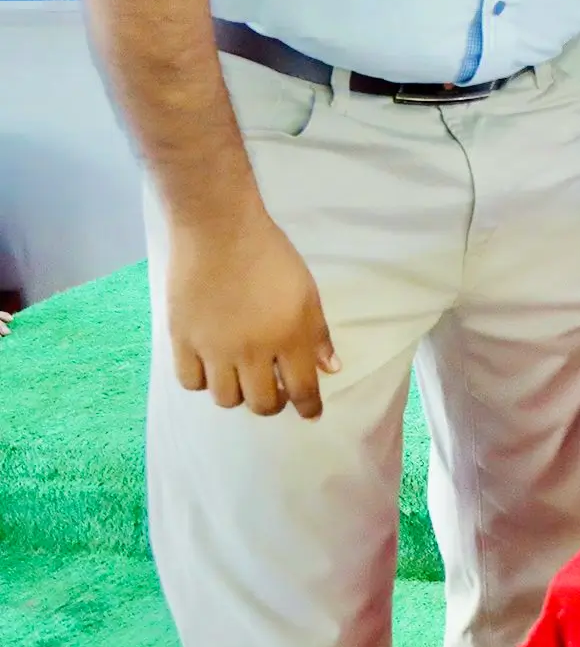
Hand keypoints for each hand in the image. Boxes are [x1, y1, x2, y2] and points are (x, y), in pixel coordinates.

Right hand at [164, 206, 337, 417]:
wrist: (219, 231)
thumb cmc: (271, 256)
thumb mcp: (307, 292)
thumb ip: (318, 334)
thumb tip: (330, 368)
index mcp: (288, 337)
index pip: (302, 388)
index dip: (309, 407)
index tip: (312, 414)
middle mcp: (251, 351)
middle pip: (262, 403)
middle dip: (274, 404)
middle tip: (276, 392)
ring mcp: (213, 349)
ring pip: (226, 399)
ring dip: (239, 395)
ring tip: (243, 379)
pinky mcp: (182, 341)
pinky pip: (191, 382)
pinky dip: (204, 383)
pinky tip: (212, 369)